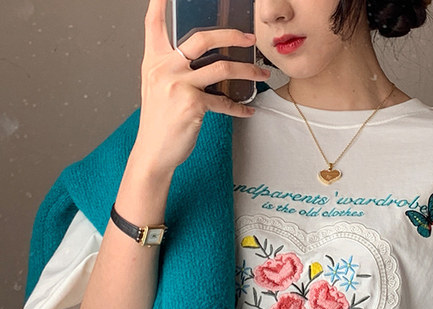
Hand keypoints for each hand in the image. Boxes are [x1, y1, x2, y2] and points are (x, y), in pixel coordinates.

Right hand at [133, 0, 269, 173]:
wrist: (153, 152)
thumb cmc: (159, 123)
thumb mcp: (157, 88)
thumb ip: (172, 69)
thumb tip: (202, 61)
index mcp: (154, 61)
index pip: (154, 23)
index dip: (161, 4)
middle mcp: (164, 68)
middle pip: (202, 38)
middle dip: (232, 35)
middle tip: (250, 39)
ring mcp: (178, 85)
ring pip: (222, 68)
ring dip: (247, 72)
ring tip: (260, 75)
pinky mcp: (192, 105)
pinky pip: (224, 102)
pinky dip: (239, 107)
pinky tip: (247, 110)